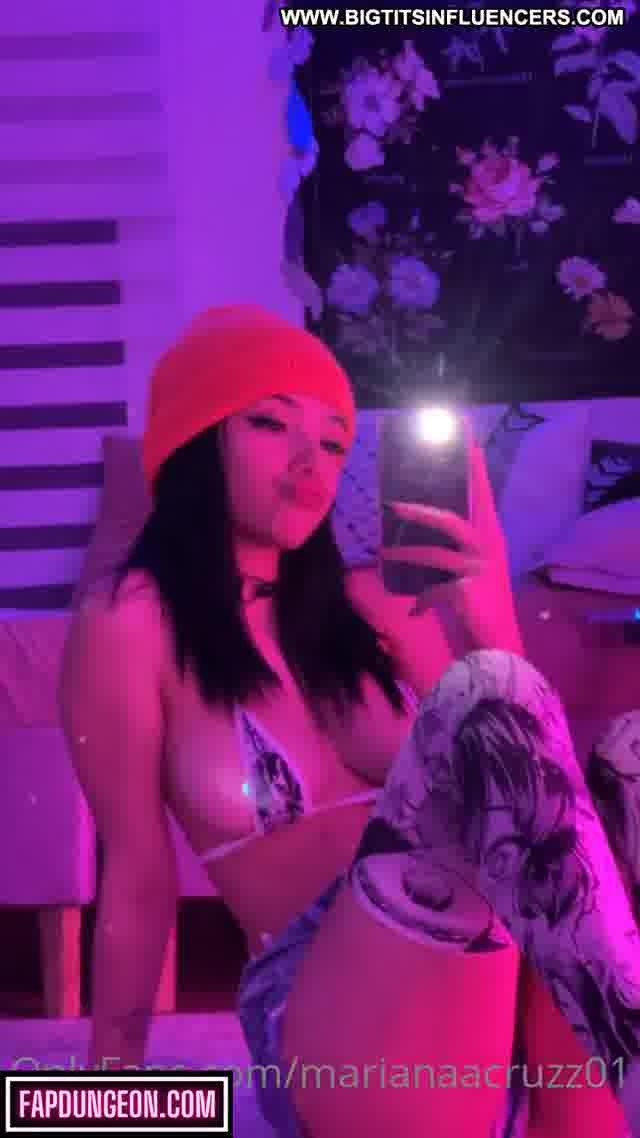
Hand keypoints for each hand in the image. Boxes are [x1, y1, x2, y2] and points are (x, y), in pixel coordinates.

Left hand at [380, 439, 522, 655]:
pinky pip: (434, 590)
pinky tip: (414, 609)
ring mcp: (480, 569)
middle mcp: (490, 548)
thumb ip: (453, 551)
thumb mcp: (471, 572)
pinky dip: (422, 601)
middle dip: (420, 512)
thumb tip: (414, 533)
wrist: (499, 648)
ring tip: (381, 555)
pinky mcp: (467, 591)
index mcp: (493, 537)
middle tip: (392, 505)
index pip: (482, 493)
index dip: (474, 465)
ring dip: (404, 556)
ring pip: (435, 554)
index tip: (465, 434)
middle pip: (452, 519)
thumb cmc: (483, 607)